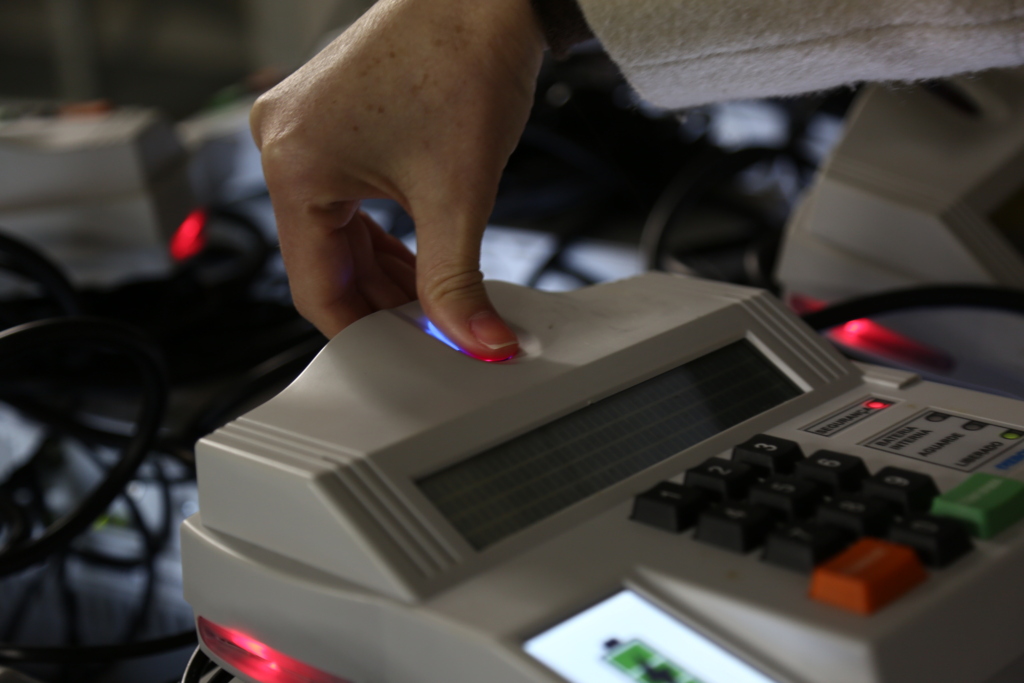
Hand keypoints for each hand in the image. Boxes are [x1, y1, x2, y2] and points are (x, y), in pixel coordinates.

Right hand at [250, 0, 545, 359]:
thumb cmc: (463, 61)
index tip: (404, 356)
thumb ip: (460, 283)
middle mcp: (282, 145)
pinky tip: (419, 256)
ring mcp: (303, 129)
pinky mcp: (330, 120)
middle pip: (325, 261)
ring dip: (384, 270)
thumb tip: (479, 341)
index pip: (314, 287)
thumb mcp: (458, 195)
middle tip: (430, 332)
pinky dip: (382, 233)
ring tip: (433, 300)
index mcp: (292, 165)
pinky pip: (345, 199)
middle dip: (380, 302)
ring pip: (337, 233)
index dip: (363, 332)